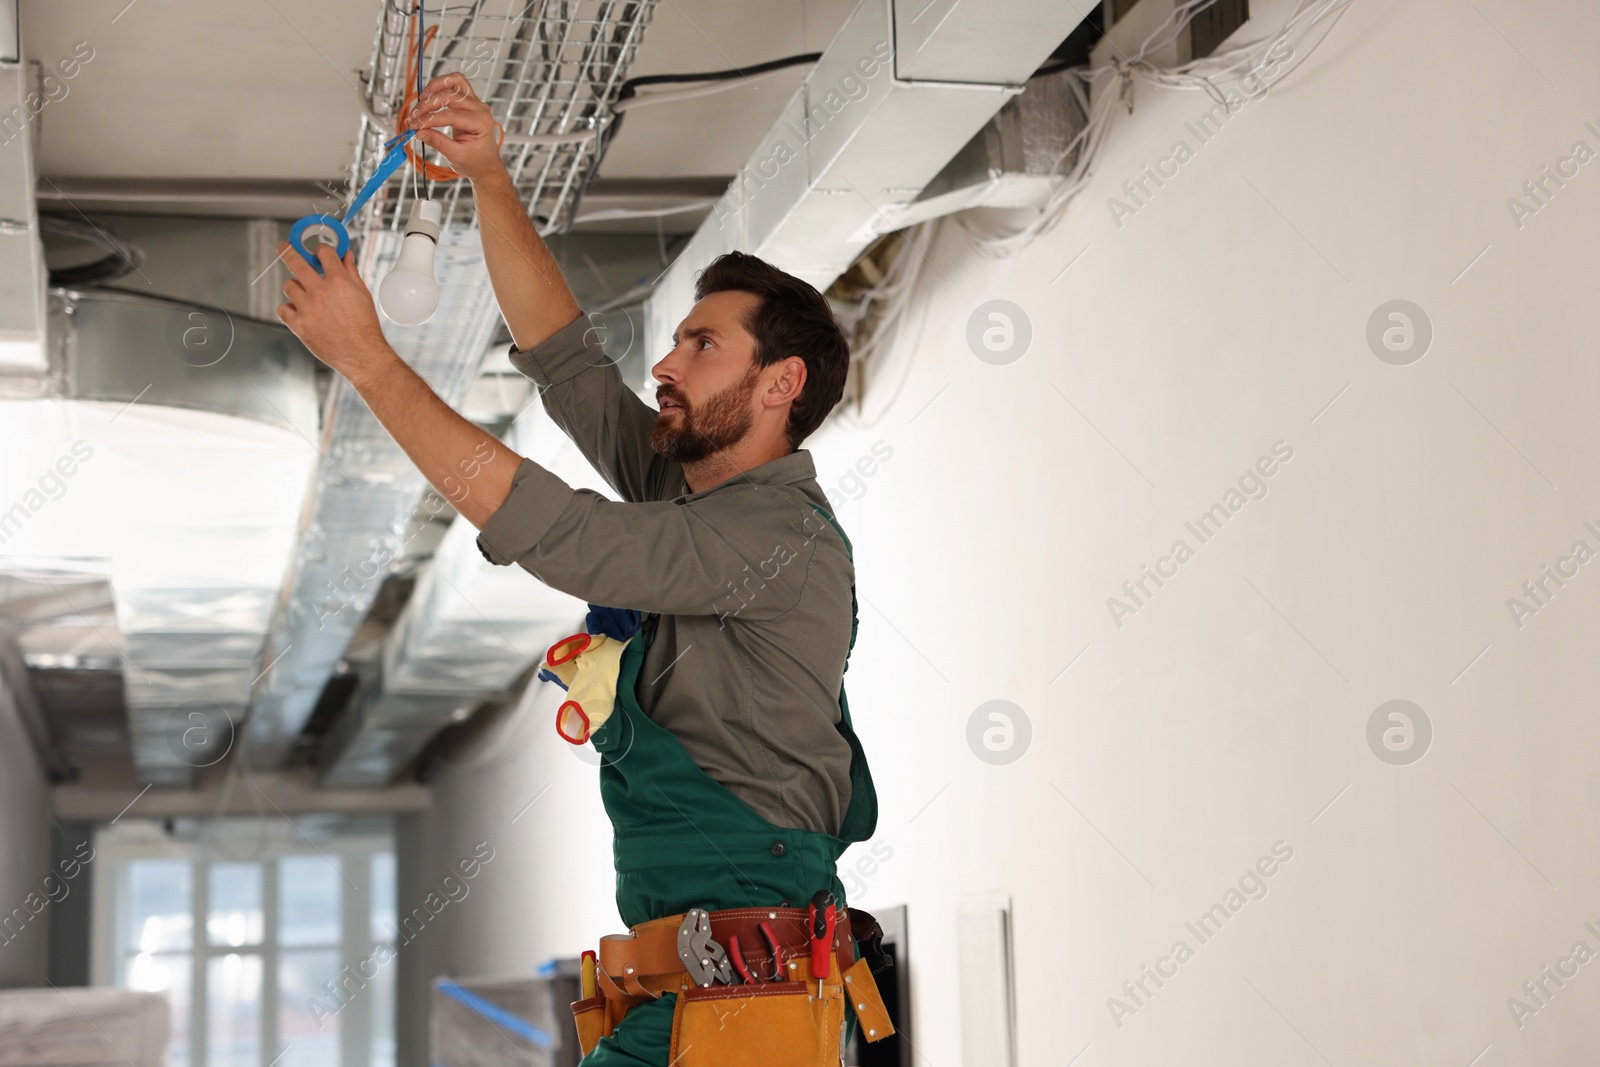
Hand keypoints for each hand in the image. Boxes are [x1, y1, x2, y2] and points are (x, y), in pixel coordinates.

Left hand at [276, 240, 394, 385]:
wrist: (362, 355)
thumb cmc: (365, 327)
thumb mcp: (363, 295)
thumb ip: (351, 272)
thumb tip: (346, 256)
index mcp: (339, 282)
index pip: (323, 252)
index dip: (321, 250)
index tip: (318, 252)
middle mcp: (321, 292)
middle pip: (295, 262)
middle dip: (287, 250)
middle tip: (284, 247)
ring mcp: (307, 308)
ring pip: (288, 285)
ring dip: (295, 287)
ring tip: (305, 296)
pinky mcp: (298, 325)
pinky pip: (282, 309)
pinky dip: (289, 309)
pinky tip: (299, 312)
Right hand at [408, 72, 504, 183]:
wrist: (486, 165)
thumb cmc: (475, 162)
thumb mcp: (456, 157)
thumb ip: (438, 143)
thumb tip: (418, 132)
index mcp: (481, 123)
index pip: (451, 115)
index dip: (429, 119)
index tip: (414, 126)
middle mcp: (480, 108)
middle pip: (451, 95)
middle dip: (428, 104)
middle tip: (413, 117)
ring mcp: (476, 102)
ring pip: (455, 81)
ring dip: (435, 87)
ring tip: (421, 101)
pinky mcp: (469, 100)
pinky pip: (455, 84)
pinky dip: (440, 86)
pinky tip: (428, 97)